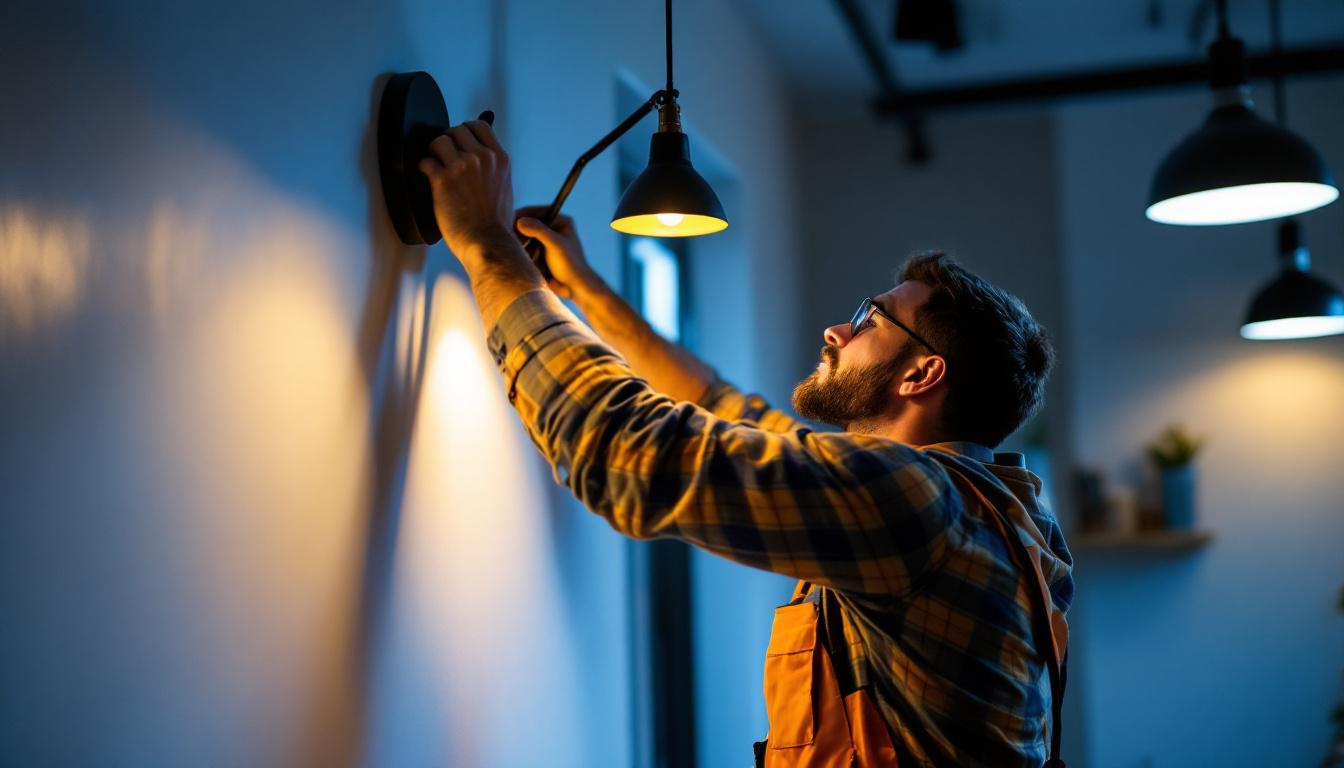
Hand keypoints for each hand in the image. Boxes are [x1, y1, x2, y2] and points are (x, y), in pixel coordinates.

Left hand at [418, 120, 514, 259]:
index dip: (465, 131)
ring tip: (436, 165)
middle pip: (456, 130)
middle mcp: (482, 158)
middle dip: (448, 142)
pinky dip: (424, 168)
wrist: (488, 243)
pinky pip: (426, 162)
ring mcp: (462, 167)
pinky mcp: (443, 180)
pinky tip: (429, 177)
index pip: (479, 126)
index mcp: (499, 159)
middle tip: (445, 156)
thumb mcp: (505, 188)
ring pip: (439, 141)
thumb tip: (482, 159)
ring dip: (434, 152)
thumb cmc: (496, 225)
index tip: (460, 141)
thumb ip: (494, 170)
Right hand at [514, 207, 601, 299]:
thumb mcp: (555, 244)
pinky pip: (527, 248)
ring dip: (520, 243)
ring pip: (526, 237)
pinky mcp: (541, 253)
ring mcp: (546, 241)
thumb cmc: (570, 265)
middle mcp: (554, 228)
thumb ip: (538, 231)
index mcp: (561, 221)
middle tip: (510, 239)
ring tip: (516, 249)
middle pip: (529, 224)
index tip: (508, 223)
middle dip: (519, 232)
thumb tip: (519, 221)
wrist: (575, 288)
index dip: (521, 216)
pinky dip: (522, 252)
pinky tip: (521, 258)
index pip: (536, 212)